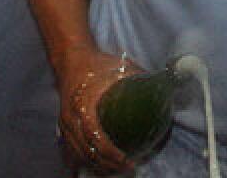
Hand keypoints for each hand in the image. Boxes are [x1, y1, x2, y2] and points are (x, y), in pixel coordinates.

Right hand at [56, 46, 139, 173]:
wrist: (71, 60)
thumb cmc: (97, 65)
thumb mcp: (120, 67)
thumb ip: (140, 77)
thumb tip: (163, 85)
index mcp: (83, 106)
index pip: (95, 136)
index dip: (110, 152)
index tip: (126, 160)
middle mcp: (71, 119)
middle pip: (86, 151)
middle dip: (106, 165)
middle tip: (127, 168)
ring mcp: (65, 125)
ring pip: (77, 155)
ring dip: (96, 166)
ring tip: (116, 170)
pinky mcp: (63, 128)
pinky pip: (70, 151)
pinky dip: (83, 162)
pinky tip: (96, 168)